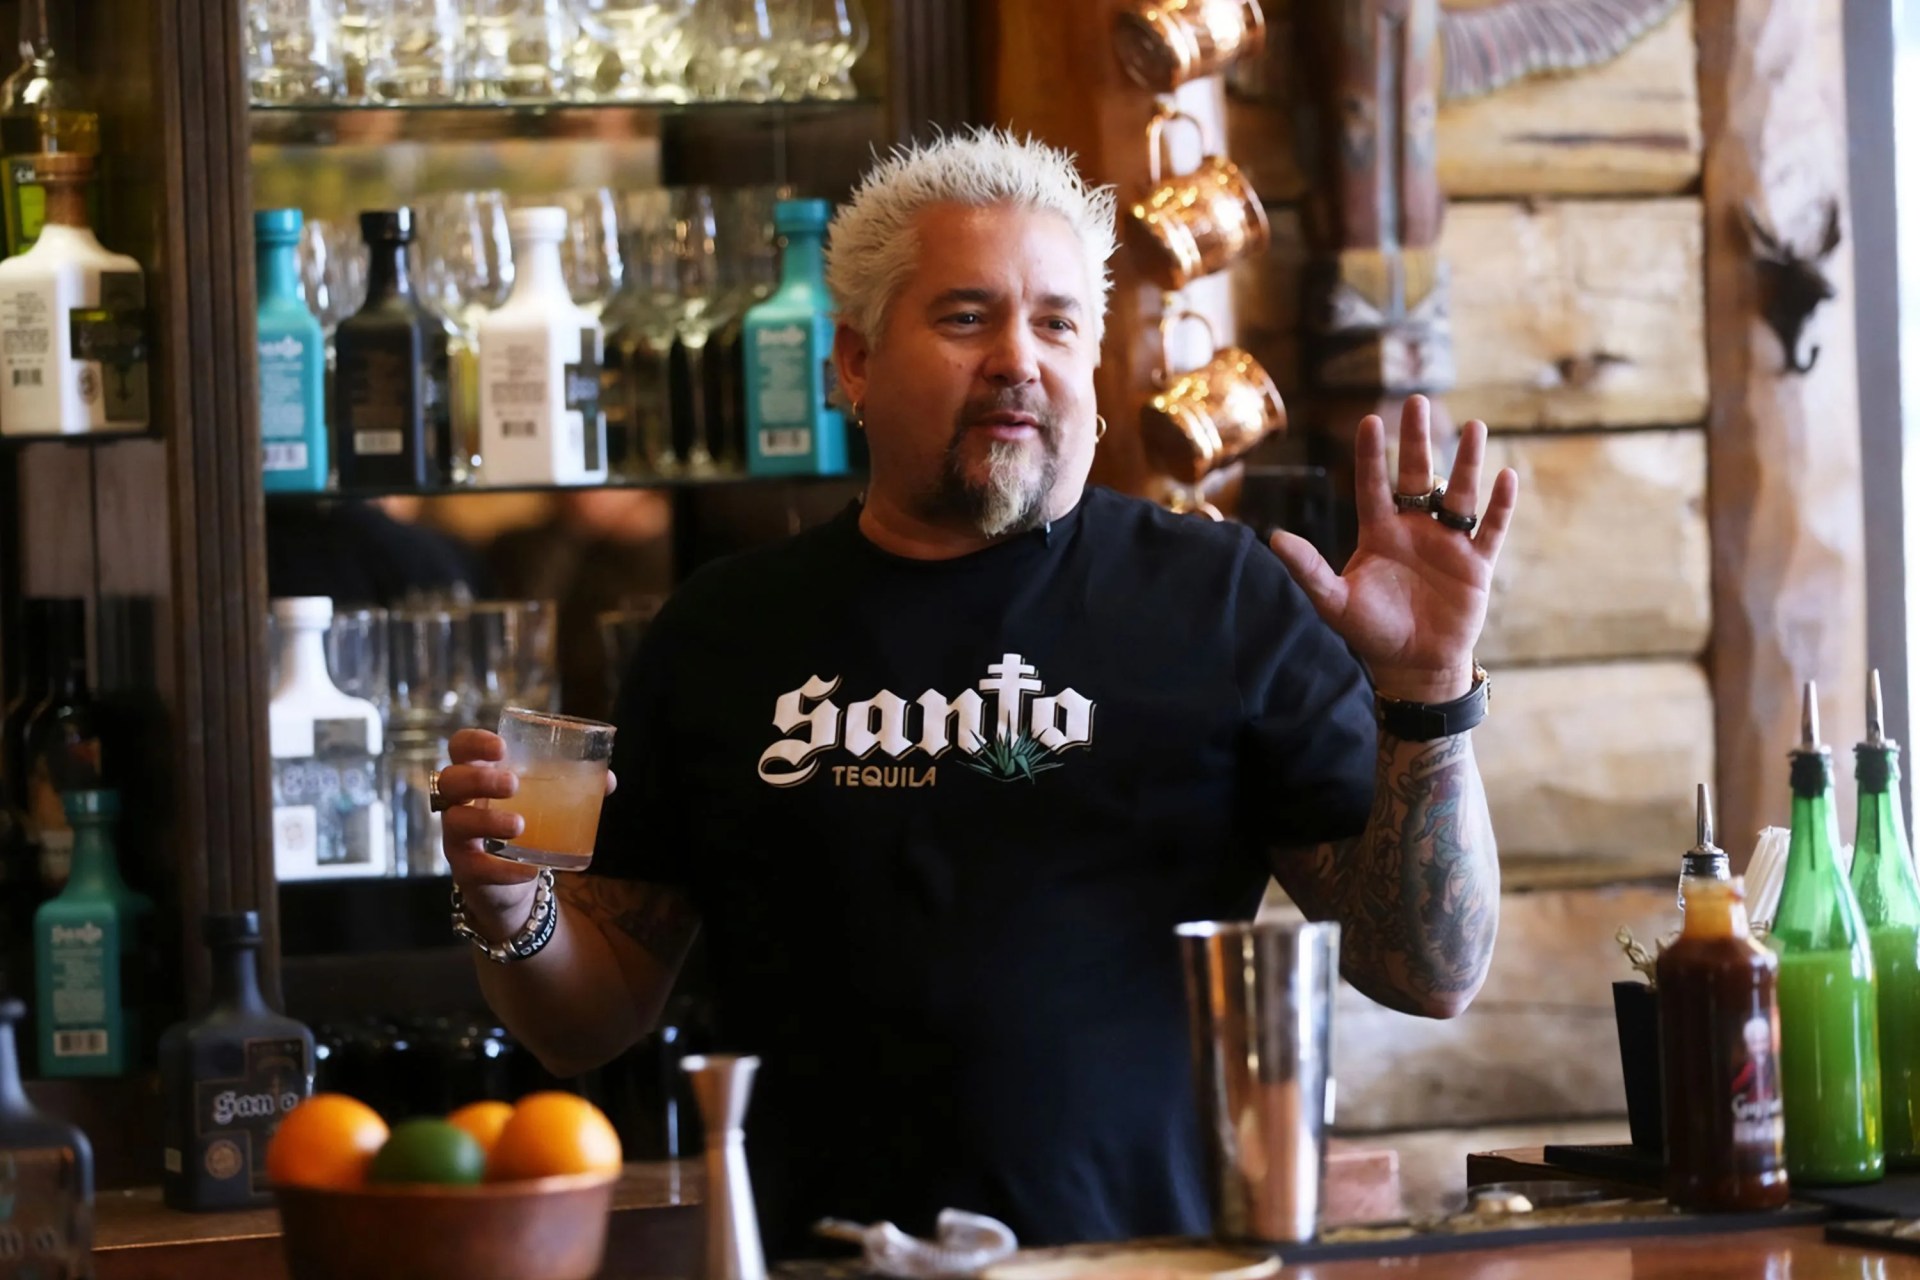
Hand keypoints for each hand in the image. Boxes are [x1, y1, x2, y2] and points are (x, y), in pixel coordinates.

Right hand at [440, 729, 618, 931]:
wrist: (513, 881)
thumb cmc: (526, 826)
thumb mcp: (546, 802)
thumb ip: (572, 787)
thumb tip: (607, 779)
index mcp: (478, 775)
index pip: (459, 747)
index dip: (473, 743)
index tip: (501, 747)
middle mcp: (460, 803)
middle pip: (451, 781)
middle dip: (479, 779)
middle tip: (513, 784)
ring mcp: (458, 837)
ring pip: (456, 823)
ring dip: (487, 821)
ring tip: (519, 825)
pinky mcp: (465, 869)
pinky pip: (475, 868)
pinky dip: (502, 869)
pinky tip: (529, 869)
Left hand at [1268, 395, 1518, 703]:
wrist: (1413, 666)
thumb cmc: (1371, 632)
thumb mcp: (1334, 601)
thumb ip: (1307, 569)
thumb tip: (1271, 538)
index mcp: (1379, 533)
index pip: (1374, 486)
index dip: (1372, 455)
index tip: (1369, 420)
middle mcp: (1414, 530)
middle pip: (1417, 476)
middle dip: (1417, 441)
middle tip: (1418, 401)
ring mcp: (1448, 543)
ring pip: (1459, 494)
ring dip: (1466, 463)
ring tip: (1473, 427)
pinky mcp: (1476, 564)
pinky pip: (1491, 528)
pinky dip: (1499, 505)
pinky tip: (1504, 476)